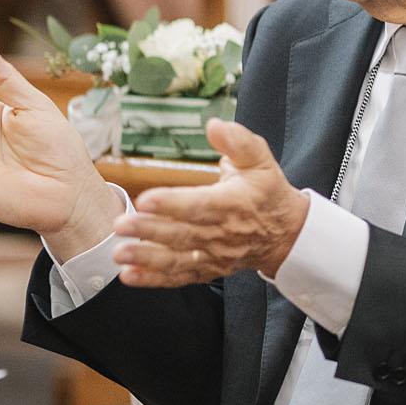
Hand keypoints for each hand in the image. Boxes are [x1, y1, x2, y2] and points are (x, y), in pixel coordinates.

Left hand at [110, 117, 309, 285]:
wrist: (286, 234)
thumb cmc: (268, 193)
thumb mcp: (261, 160)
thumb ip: (238, 141)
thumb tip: (214, 125)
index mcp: (234, 204)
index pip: (201, 205)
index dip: (173, 204)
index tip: (147, 200)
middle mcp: (222, 233)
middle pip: (182, 233)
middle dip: (149, 230)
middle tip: (120, 226)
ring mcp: (214, 255)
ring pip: (177, 259)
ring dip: (146, 257)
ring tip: (119, 254)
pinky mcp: (207, 269)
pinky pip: (179, 276)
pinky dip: (153, 279)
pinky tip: (129, 276)